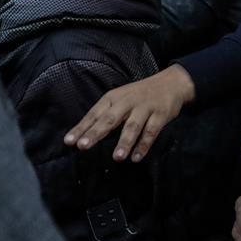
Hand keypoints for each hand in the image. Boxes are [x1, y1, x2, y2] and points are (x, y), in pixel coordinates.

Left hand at [64, 64, 195, 161]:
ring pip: (133, 126)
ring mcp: (145, 108)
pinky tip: (136, 158)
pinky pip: (152, 132)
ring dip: (124, 142)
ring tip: (117, 158)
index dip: (82, 127)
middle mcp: (128, 101)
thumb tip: (84, 134)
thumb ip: (105, 114)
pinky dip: (144, 145)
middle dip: (96, 133)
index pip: (95, 114)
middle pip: (110, 119)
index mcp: (114, 97)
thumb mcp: (120, 98)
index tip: (69, 141)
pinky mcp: (161, 115)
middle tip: (83, 146)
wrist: (172, 83)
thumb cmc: (140, 94)